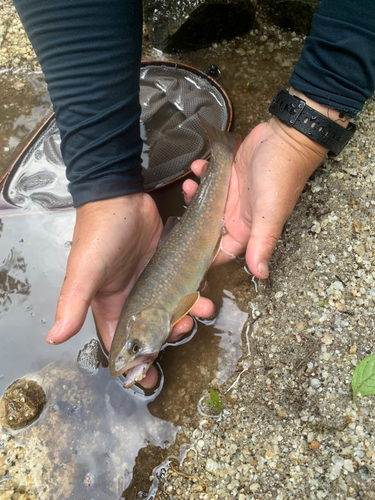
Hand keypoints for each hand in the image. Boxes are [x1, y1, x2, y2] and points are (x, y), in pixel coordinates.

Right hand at [45, 193, 212, 387]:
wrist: (120, 195)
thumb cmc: (98, 233)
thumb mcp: (85, 270)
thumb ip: (72, 303)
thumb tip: (54, 337)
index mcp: (109, 304)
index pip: (120, 342)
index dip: (134, 362)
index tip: (150, 380)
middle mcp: (131, 297)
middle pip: (153, 328)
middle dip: (170, 334)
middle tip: (183, 328)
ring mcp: (152, 282)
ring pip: (173, 308)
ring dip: (187, 313)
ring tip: (201, 308)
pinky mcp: (167, 265)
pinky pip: (184, 285)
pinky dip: (195, 291)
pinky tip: (204, 292)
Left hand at [184, 115, 328, 277]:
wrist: (286, 136)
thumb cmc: (281, 175)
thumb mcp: (270, 213)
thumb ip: (262, 243)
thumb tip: (261, 275)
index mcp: (246, 229)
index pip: (220, 250)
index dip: (203, 254)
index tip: (184, 252)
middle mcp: (236, 214)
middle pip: (206, 225)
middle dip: (192, 218)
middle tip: (183, 207)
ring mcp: (231, 194)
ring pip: (205, 201)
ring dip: (194, 193)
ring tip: (190, 183)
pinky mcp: (228, 174)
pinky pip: (209, 178)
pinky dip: (201, 172)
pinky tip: (199, 165)